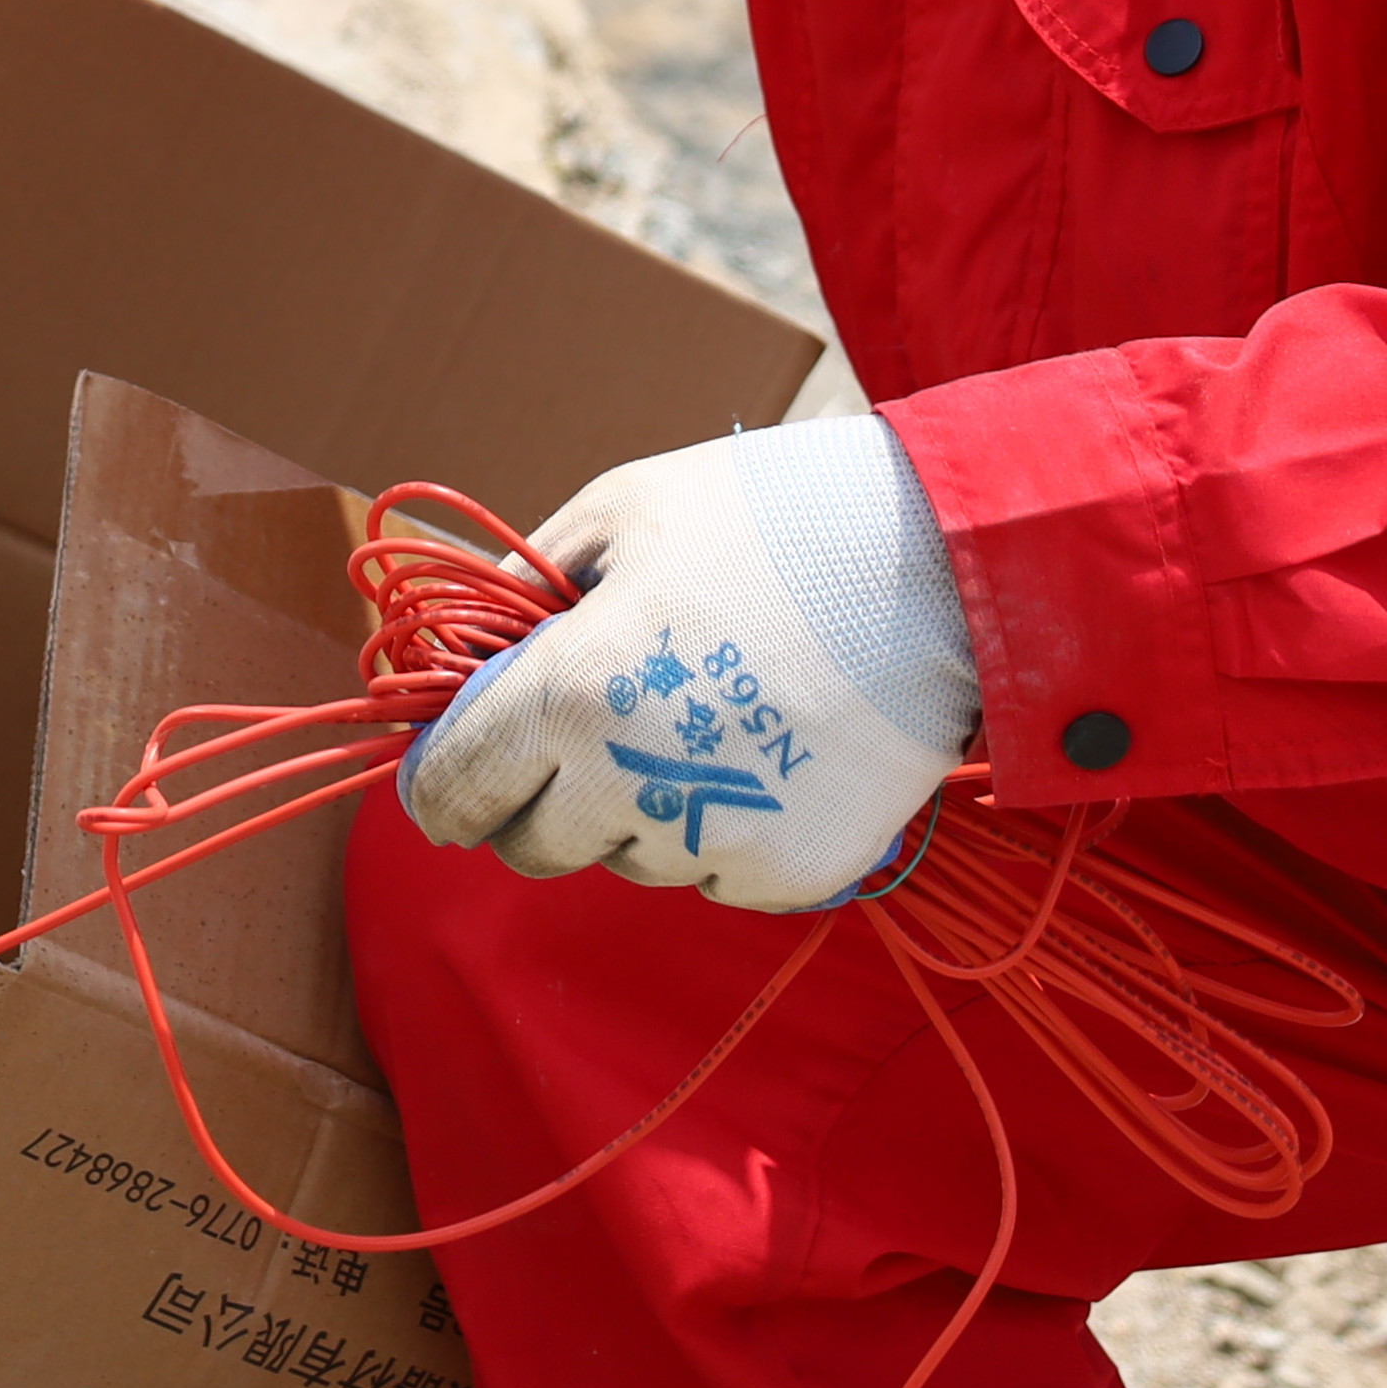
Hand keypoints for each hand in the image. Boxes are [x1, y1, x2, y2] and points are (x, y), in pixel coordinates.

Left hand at [400, 418, 975, 908]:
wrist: (946, 565)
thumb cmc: (770, 519)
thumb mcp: (621, 512)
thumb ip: (521, 592)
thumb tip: (458, 658)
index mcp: (570, 697)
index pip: (452, 796)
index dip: (440, 784)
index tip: (454, 767)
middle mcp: (631, 788)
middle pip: (530, 848)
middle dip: (539, 794)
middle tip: (592, 726)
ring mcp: (716, 841)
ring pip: (627, 856)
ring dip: (639, 805)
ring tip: (711, 709)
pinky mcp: (789, 875)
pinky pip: (715, 870)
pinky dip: (725, 825)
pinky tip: (770, 745)